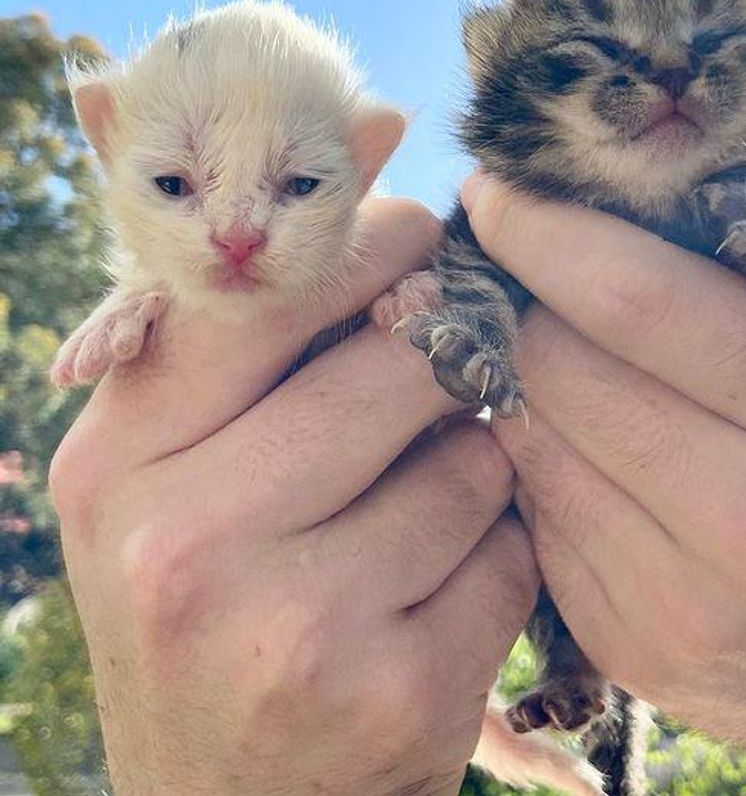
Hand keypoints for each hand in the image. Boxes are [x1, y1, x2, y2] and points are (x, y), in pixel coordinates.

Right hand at [50, 198, 538, 795]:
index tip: (418, 250)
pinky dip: (499, 554)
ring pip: (470, 457)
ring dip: (475, 466)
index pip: (275, 293)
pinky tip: (444, 591)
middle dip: (444, 360)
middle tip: (444, 374)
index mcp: (119, 461)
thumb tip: (385, 166)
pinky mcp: (394, 696)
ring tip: (424, 509)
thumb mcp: (185, 478)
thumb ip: (259, 338)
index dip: (373, 250)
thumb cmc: (215, 613)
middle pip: (399, 362)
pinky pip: (509, 553)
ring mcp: (290, 626)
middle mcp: (184, 540)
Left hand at [461, 145, 745, 795]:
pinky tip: (579, 437)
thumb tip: (706, 122)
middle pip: (561, 366)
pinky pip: (530, 509)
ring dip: (519, 372)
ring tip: (550, 343)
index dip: (546, 231)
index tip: (496, 188)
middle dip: (522, 297)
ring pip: (528, 437)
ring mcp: (681, 603)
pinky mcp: (626, 645)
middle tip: (522, 264)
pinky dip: (535, 453)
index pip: (645, 302)